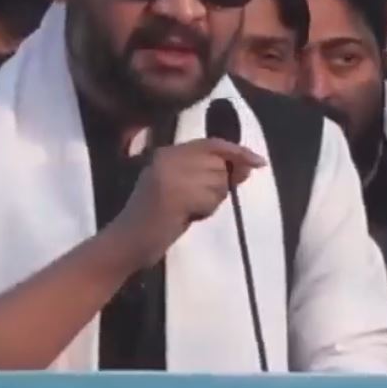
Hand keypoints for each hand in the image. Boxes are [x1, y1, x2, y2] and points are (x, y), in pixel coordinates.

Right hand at [109, 139, 266, 270]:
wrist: (128, 243)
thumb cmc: (157, 219)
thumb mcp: (183, 188)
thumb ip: (211, 174)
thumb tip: (248, 164)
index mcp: (166, 152)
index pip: (211, 144)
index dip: (237, 151)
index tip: (259, 161)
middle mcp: (168, 157)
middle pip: (219, 163)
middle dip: (220, 185)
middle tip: (197, 203)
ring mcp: (170, 174)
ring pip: (218, 181)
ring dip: (212, 200)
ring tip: (188, 210)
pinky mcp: (174, 193)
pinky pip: (210, 198)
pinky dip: (206, 210)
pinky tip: (187, 217)